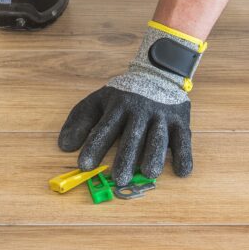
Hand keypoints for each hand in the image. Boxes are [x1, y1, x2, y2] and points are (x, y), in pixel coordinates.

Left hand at [58, 85, 191, 185]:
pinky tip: (182, 172)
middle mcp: (141, 111)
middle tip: (119, 178)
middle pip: (133, 136)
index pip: (104, 128)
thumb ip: (80, 122)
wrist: (158, 72)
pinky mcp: (180, 121)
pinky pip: (183, 140)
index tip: (85, 165)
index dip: (94, 147)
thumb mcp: (99, 101)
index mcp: (118, 106)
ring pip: (158, 138)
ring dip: (154, 156)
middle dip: (126, 157)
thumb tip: (64, 147)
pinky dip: (184, 155)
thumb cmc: (124, 95)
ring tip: (149, 173)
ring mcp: (162, 116)